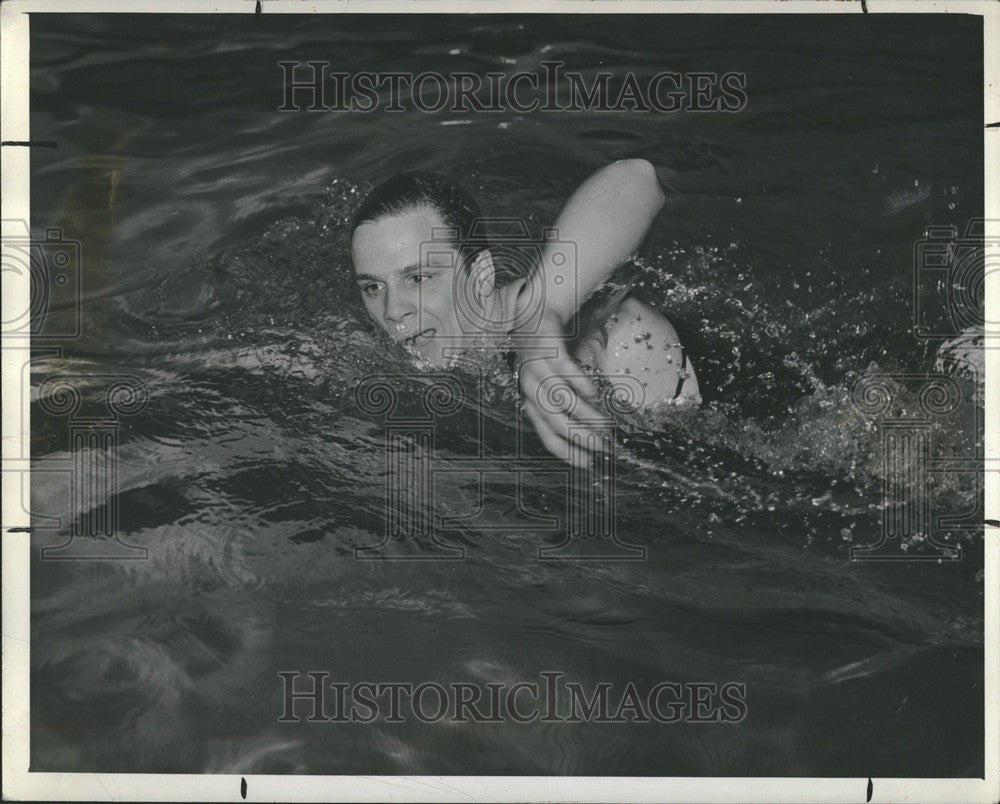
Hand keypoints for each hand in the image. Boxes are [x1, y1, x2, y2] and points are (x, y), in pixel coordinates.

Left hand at [513, 312, 612, 469]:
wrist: (534, 318)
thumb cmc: (547, 358)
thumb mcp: (553, 386)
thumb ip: (568, 407)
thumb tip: (594, 433)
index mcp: (531, 401)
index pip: (546, 433)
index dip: (566, 450)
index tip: (587, 462)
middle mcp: (530, 386)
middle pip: (553, 418)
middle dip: (577, 435)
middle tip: (600, 446)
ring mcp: (537, 366)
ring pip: (559, 397)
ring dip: (583, 414)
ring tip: (605, 425)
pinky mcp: (547, 347)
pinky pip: (562, 368)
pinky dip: (577, 382)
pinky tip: (593, 393)